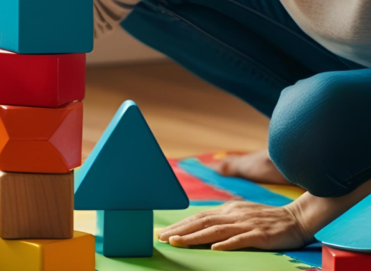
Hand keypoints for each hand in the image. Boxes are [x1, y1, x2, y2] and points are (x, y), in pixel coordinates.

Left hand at [157, 200, 311, 250]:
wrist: (297, 217)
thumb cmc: (267, 218)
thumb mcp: (241, 214)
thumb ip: (223, 219)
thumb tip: (201, 226)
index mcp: (228, 210)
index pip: (198, 217)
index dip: (179, 225)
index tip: (163, 233)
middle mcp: (233, 214)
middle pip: (201, 222)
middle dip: (179, 230)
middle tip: (162, 238)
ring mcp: (246, 224)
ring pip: (215, 230)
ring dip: (194, 236)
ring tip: (178, 242)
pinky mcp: (259, 234)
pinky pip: (241, 239)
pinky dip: (226, 243)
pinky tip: (214, 249)